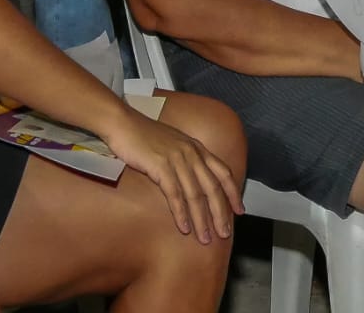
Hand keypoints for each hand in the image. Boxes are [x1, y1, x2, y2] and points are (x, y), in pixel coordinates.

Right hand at [104, 107, 243, 244]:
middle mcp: (191, 152)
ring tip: (205, 238)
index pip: (223, 171)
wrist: (124, 123)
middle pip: (212, 187)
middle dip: (220, 212)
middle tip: (224, 233)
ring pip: (195, 194)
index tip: (239, 211)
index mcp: (196, 147)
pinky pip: (175, 194)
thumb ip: (187, 159)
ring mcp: (177, 158)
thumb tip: (196, 181)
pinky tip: (184, 227)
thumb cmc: (145, 135)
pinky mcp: (161, 165)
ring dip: (201, 219)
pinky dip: (181, 213)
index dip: (233, 192)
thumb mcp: (174, 144)